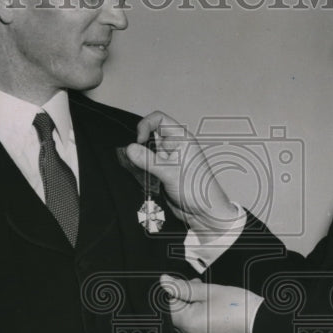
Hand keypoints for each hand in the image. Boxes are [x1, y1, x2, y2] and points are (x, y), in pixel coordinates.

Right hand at [125, 111, 236, 236]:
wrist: (203, 213)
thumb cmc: (197, 190)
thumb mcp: (170, 173)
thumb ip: (148, 160)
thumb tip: (130, 148)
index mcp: (181, 139)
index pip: (159, 119)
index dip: (145, 125)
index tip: (139, 141)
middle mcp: (174, 146)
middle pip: (149, 135)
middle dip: (141, 146)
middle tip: (139, 160)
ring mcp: (168, 159)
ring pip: (146, 151)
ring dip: (141, 161)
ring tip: (145, 173)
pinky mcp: (162, 171)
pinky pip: (147, 165)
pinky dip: (142, 170)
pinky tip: (146, 180)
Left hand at [161, 275, 261, 332]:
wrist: (262, 325)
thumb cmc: (240, 308)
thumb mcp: (210, 290)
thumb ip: (183, 287)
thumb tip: (165, 282)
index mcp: (188, 324)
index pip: (168, 305)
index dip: (176, 291)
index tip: (186, 284)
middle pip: (177, 316)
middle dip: (185, 301)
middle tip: (201, 289)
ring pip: (188, 325)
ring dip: (194, 312)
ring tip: (212, 302)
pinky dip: (202, 324)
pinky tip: (216, 315)